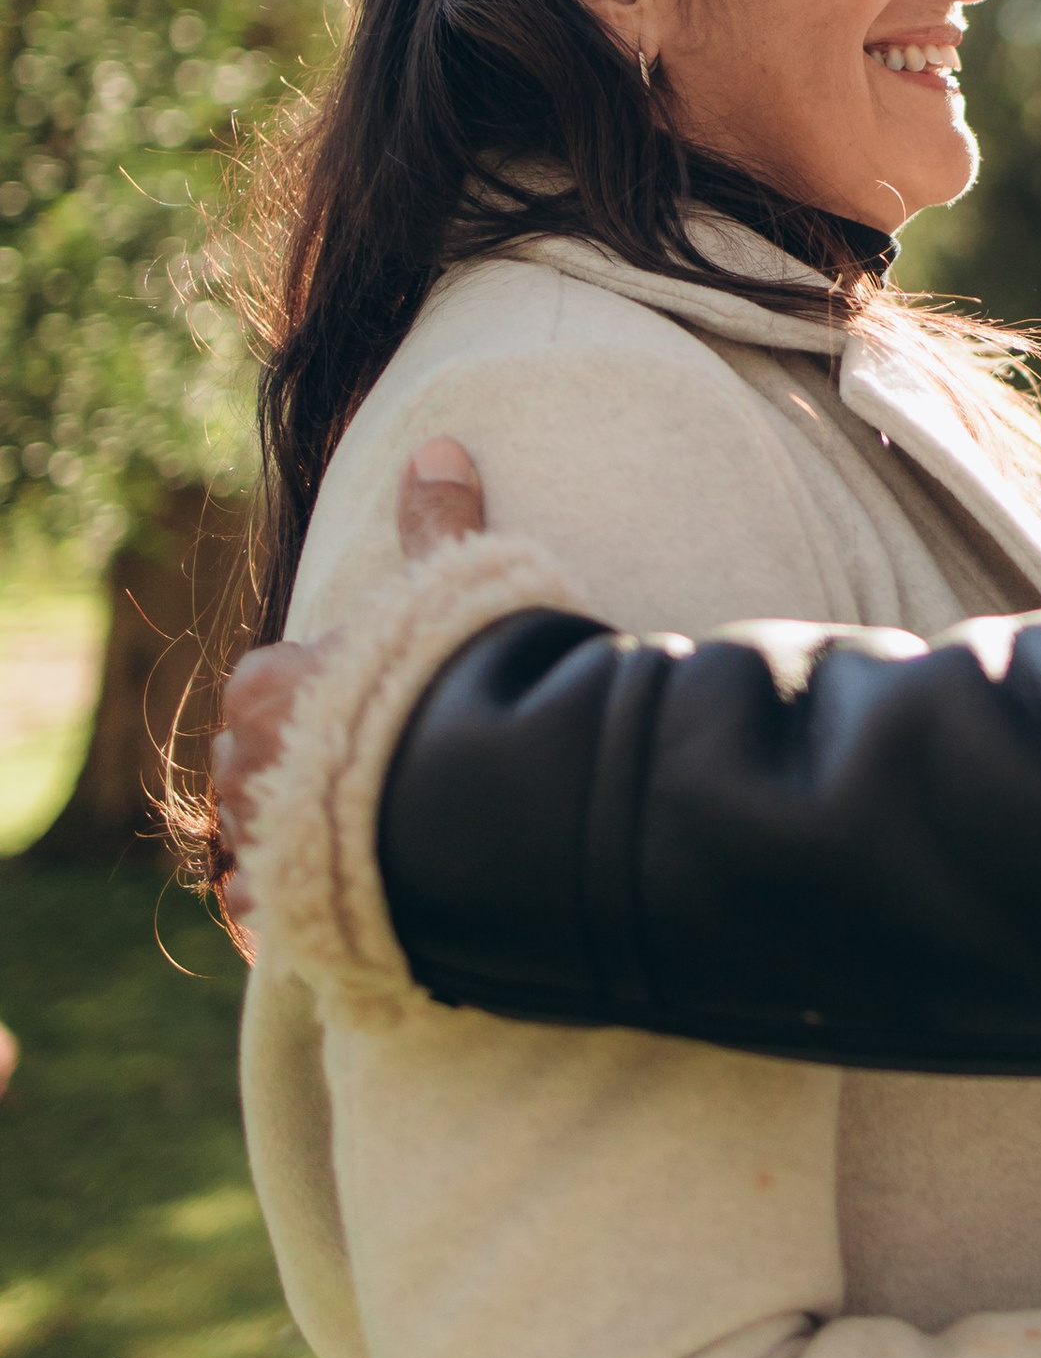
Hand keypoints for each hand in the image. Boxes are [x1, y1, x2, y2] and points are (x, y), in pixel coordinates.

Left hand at [209, 436, 490, 925]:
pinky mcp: (283, 913)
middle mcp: (241, 766)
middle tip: (374, 772)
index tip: (374, 705)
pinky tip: (319, 901)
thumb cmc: (462, 686)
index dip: (322, 694)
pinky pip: (261, 907)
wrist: (481, 806)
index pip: (269, 685)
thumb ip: (440, 522)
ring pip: (256, 833)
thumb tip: (438, 443)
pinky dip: (281, 905)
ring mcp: (259, 845)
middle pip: (256, 760)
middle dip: (298, 765)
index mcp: (263, 685)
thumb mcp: (457, 588)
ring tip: (360, 839)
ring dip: (292, 834)